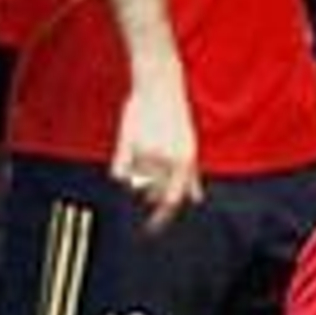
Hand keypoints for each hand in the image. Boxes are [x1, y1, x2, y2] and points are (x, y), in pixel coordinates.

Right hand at [110, 59, 202, 228]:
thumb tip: (196, 200)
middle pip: (151, 194)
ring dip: (136, 179)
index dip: (161, 219)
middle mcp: (166, 159)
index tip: (151, 230)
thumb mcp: (189, 147)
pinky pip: (119, 170)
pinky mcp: (127, 140)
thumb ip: (191, 176)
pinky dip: (120, 171)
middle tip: (149, 176)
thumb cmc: (176, 117)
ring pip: (135, 183)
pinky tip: (125, 160)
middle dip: (149, 193)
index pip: (172, 200)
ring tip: (142, 156)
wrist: (160, 84)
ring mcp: (146, 150)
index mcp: (184, 163)